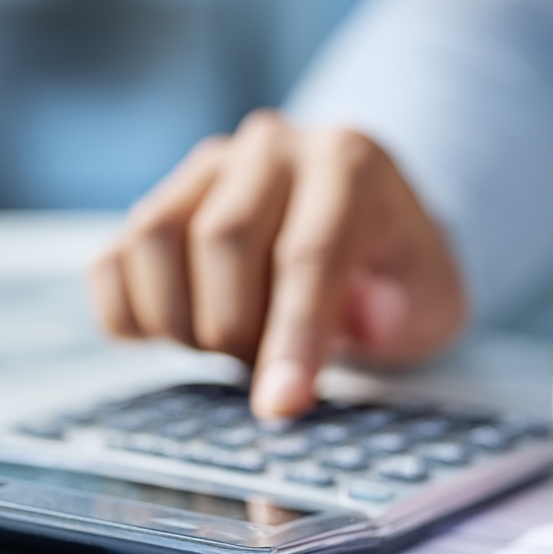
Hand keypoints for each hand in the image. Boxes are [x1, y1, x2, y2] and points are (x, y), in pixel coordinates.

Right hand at [90, 111, 467, 417]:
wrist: (366, 222)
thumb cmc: (399, 271)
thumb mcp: (437, 298)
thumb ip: (408, 315)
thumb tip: (350, 328)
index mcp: (350, 164)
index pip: (309, 255)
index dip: (291, 338)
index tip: (278, 406)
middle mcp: (273, 147)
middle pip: (221, 240)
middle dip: (238, 329)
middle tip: (263, 368)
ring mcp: (208, 166)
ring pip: (154, 237)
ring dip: (181, 320)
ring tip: (228, 347)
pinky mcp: (163, 198)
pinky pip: (115, 256)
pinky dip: (130, 314)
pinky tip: (174, 337)